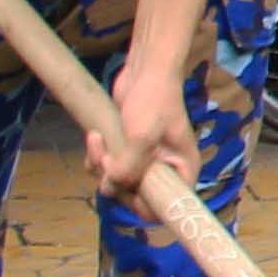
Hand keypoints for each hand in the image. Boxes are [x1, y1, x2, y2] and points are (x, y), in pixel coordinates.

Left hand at [88, 53, 197, 207]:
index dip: (144, 204)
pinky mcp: (127, 151)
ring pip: (116, 182)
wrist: (145, 71)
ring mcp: (145, 161)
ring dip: (99, 165)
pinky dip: (95, 158)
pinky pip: (107, 168)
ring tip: (97, 140)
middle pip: (135, 196)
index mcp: (182, 170)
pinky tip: (95, 136)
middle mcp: (165, 170)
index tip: (125, 190)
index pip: (166, 205)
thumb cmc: (154, 101)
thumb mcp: (142, 136)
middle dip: (113, 179)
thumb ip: (128, 167)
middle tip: (106, 157)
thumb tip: (109, 189)